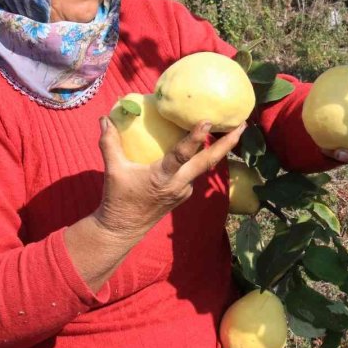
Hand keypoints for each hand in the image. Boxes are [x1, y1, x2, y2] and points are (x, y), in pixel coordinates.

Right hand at [95, 118, 245, 238]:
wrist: (123, 229)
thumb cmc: (118, 198)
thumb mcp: (113, 170)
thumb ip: (109, 143)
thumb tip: (104, 119)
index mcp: (162, 177)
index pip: (182, 155)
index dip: (195, 138)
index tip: (208, 122)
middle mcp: (178, 184)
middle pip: (207, 162)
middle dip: (227, 144)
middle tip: (243, 125)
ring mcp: (184, 191)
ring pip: (203, 167)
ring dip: (218, 150)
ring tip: (231, 130)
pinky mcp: (183, 194)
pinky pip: (194, 172)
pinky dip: (199, 159)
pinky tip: (203, 146)